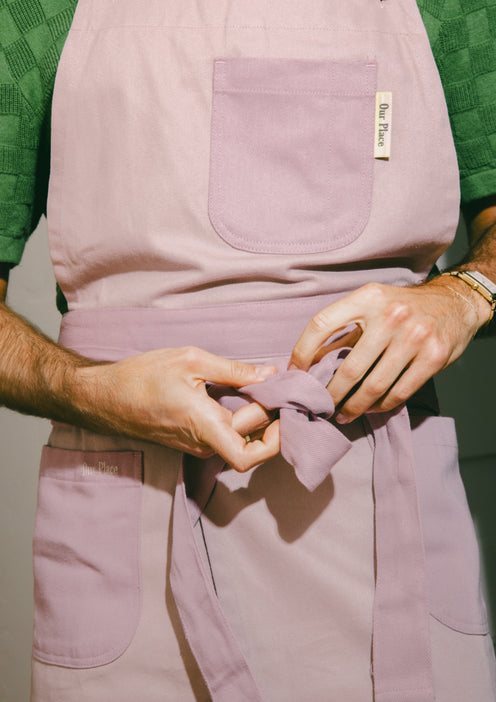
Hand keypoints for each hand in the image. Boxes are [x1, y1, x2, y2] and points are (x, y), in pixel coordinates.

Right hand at [76, 346, 279, 471]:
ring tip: (264, 386)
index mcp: (204, 426)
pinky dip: (240, 418)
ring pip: (238, 439)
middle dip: (270, 416)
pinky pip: (225, 435)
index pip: (247, 457)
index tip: (283, 414)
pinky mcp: (191, 441)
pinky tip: (244, 393)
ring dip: (255, 417)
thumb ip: (234, 370)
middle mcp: (203, 444)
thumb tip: (270, 373)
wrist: (106, 396)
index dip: (273, 442)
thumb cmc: (142, 376)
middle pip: (250, 442)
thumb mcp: (191, 361)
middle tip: (280, 386)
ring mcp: (197, 445)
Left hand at [288, 278, 490, 422]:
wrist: (455, 303)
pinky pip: (399, 391)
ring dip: (355, 406)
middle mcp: (391, 315)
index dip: (302, 352)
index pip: (321, 324)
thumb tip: (308, 361)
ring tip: (345, 413)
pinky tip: (372, 408)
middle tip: (322, 406)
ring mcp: (414, 336)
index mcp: (367, 297)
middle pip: (349, 367)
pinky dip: (381, 405)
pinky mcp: (434, 356)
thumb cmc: (404, 308)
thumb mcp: (371, 307)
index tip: (296, 372)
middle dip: (331, 393)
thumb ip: (342, 332)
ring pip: (374, 385)